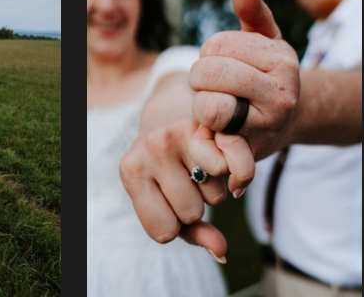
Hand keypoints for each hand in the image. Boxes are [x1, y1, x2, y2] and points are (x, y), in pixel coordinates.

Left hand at [119, 116, 253, 262]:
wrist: (173, 109)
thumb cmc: (168, 168)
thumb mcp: (168, 201)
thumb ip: (194, 234)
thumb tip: (222, 253)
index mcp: (130, 173)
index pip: (163, 232)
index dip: (175, 226)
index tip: (170, 206)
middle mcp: (148, 150)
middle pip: (191, 213)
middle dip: (196, 205)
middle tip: (188, 181)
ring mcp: (174, 134)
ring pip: (214, 196)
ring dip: (214, 189)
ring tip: (200, 166)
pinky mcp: (204, 125)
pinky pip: (231, 171)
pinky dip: (233, 172)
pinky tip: (218, 158)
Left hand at [189, 0, 300, 159]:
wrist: (285, 122)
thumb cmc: (266, 73)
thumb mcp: (265, 40)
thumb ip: (253, 12)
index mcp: (283, 62)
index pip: (218, 46)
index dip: (208, 51)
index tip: (219, 60)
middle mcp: (281, 96)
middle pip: (211, 74)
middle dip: (199, 76)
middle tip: (208, 83)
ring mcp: (265, 127)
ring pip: (208, 107)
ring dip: (200, 103)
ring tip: (212, 102)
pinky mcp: (247, 153)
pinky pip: (207, 138)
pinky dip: (203, 131)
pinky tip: (212, 126)